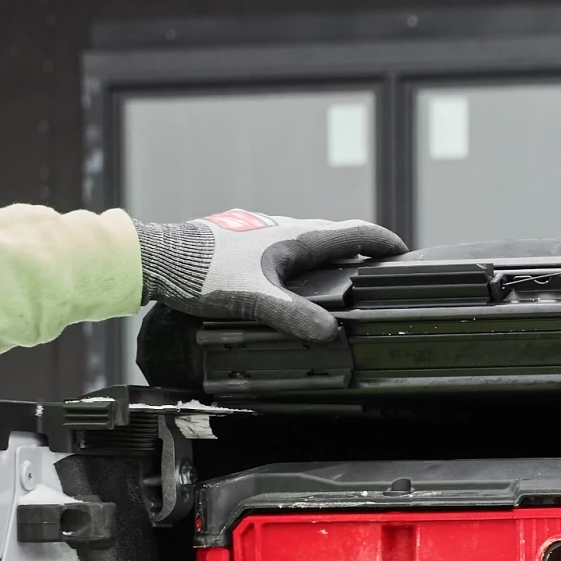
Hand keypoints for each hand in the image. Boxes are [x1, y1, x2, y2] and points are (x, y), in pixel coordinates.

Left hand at [136, 209, 406, 346]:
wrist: (157, 256)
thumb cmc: (200, 272)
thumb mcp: (253, 299)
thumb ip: (292, 315)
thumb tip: (328, 331)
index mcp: (294, 237)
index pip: (354, 232)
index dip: (383, 241)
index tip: (404, 252)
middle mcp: (281, 228)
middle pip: (333, 235)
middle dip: (359, 250)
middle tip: (377, 268)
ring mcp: (260, 231)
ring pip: (306, 239)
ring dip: (328, 253)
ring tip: (337, 276)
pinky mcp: (241, 240)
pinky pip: (282, 246)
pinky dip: (298, 259)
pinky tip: (284, 278)